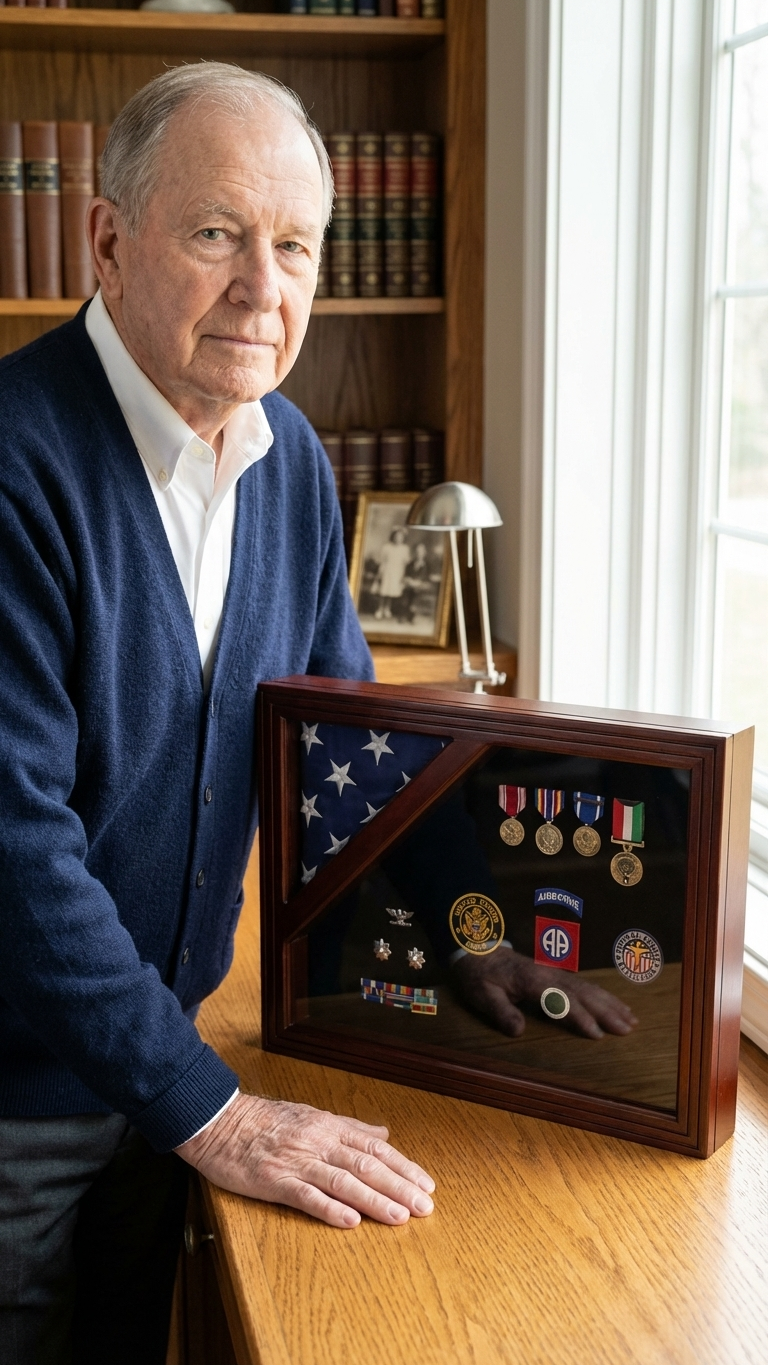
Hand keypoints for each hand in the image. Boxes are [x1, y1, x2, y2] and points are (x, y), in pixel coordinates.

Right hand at [175, 1092, 434, 1228]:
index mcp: (328, 1126)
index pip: (375, 1148)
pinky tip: (350, 1221)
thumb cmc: (264, 1120)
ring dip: (374, 1200)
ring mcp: (297, 1161)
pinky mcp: (275, 1180)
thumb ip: (350, 1127)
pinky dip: (330, 1209)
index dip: (403, 1167)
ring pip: (343, 1181)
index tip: (426, 1184)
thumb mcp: (311, 1115)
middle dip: (399, 1186)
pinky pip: (306, 1196)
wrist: (220, 1121)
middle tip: (425, 1206)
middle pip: (366, 1165)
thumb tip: (383, 1134)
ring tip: (400, 1216)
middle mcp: (318, 1142)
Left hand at [452, 947, 637, 1039]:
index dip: (579, 1017)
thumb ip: (501, 1011)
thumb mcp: (482, 994)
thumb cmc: (480, 975)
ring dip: (610, 1003)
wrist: (477, 949)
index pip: (561, 1000)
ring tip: (631, 1019)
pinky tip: (615, 1005)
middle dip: (606, 1011)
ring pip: (588, 988)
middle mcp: (549, 974)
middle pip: (582, 993)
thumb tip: (518, 1031)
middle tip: (628, 1029)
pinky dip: (602, 995)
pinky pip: (584, 985)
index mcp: (532, 980)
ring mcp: (554, 973)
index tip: (597, 1034)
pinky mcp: (556, 975)